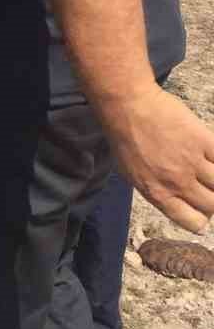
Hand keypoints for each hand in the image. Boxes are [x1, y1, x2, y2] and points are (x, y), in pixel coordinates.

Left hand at [102, 86, 213, 233]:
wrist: (127, 105)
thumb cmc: (124, 137)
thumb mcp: (132, 173)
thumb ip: (156, 189)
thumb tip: (174, 200)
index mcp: (158, 194)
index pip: (193, 223)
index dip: (201, 216)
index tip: (200, 206)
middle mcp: (177, 183)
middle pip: (212, 205)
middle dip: (212, 199)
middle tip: (207, 186)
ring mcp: (192, 162)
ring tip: (208, 168)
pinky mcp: (203, 140)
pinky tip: (211, 152)